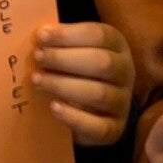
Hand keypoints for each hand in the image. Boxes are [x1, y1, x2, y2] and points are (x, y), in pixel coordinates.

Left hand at [32, 22, 134, 146]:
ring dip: (63, 86)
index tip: (41, 37)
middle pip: (101, 62)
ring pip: (99, 93)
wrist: (93, 109)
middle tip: (38, 58)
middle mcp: (125, 71)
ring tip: (38, 81)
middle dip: (64, 59)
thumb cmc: (78, 71)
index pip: (99, 35)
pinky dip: (74, 117)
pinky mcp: (114, 128)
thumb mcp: (74, 50)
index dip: (69, 35)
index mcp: (117, 45)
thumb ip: (60, 41)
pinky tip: (53, 107)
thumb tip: (39, 35)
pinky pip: (98, 126)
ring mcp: (122, 101)